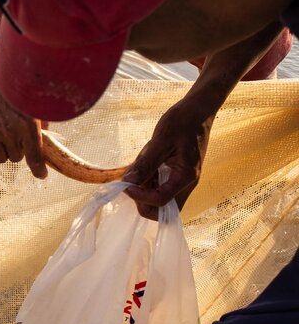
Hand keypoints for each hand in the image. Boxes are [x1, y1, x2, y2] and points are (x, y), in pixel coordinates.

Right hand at [0, 39, 47, 178]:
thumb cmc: (8, 87)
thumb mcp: (29, 103)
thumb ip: (38, 124)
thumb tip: (44, 144)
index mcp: (27, 124)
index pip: (34, 155)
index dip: (38, 168)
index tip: (41, 175)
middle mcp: (9, 131)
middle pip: (16, 159)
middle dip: (16, 150)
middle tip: (13, 135)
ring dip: (2, 149)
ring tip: (0, 132)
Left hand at [123, 101, 214, 219]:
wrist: (197, 111)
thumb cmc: (182, 122)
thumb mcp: (160, 141)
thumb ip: (145, 163)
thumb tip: (127, 182)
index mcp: (185, 176)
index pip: (160, 201)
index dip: (139, 197)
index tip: (125, 184)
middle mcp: (186, 184)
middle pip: (163, 211)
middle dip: (143, 201)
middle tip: (131, 182)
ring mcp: (183, 182)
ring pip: (161, 202)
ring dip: (145, 192)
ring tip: (138, 171)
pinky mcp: (177, 177)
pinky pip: (162, 189)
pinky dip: (148, 184)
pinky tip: (143, 167)